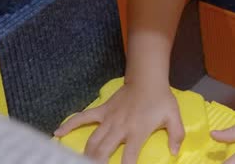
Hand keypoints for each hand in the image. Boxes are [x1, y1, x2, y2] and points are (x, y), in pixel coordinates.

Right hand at [53, 82, 182, 163]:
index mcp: (137, 132)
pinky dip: (69, 125)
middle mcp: (120, 127)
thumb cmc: (161, 99)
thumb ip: (176, 135)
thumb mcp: (174, 117)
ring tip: (80, 162)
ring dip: (86, 154)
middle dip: (96, 163)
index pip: (128, 158)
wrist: (147, 78)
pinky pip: (82, 118)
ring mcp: (108, 119)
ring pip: (92, 140)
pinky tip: (57, 134)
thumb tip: (175, 153)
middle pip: (103, 151)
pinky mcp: (101, 111)